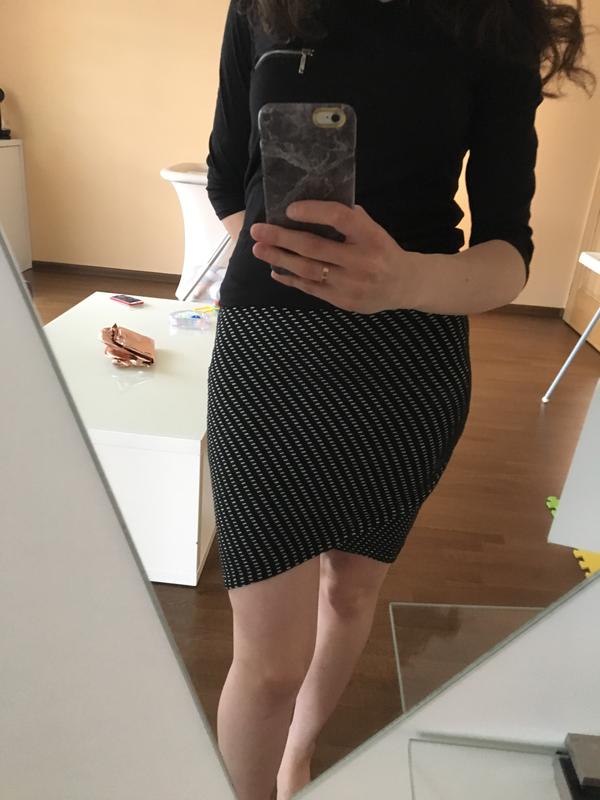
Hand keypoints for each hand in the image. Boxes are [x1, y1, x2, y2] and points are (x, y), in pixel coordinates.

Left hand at [250, 201, 422, 313]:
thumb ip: (349, 219)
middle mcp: (362, 261)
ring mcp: (351, 284)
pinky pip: (311, 289)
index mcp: (371, 236)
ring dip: (280, 259)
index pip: (340, 218)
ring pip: (308, 271)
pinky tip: (275, 270)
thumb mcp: (374, 229)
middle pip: (315, 247)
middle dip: (282, 238)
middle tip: (258, 231)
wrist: (404, 285)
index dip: (313, 212)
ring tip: (259, 250)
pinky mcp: (343, 301)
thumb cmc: (382, 250)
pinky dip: (290, 279)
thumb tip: (310, 208)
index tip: (290, 210)